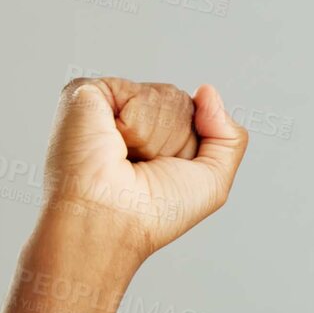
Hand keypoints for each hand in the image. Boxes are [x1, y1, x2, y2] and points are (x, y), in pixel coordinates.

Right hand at [38, 77, 248, 261]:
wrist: (110, 222)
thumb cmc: (152, 213)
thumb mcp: (212, 180)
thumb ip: (229, 137)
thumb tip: (207, 91)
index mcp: (153, 135)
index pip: (193, 113)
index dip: (189, 145)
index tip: (163, 171)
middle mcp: (130, 117)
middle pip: (181, 101)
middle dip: (173, 138)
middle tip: (141, 166)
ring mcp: (107, 104)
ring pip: (163, 95)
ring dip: (154, 135)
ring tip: (125, 158)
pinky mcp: (85, 93)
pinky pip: (135, 90)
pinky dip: (135, 123)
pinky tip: (114, 143)